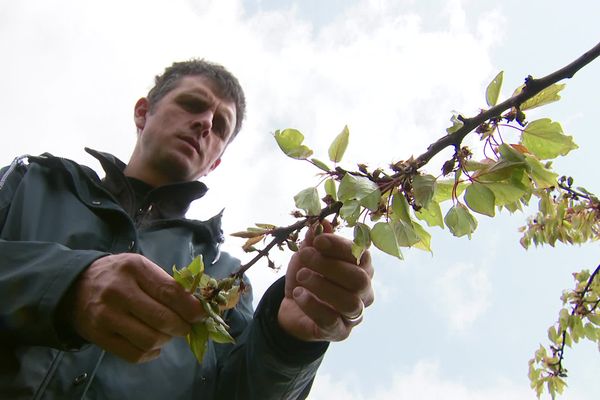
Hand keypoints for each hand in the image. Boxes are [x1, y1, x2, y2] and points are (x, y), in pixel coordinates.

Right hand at [67, 253, 204, 362]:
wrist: (76, 286)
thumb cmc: (118, 275)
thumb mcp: (141, 267)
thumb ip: (167, 284)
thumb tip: (198, 305)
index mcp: (134, 268)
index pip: (170, 292)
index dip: (191, 307)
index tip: (202, 314)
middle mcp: (119, 291)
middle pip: (163, 319)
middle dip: (183, 326)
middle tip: (186, 326)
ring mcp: (106, 315)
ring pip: (150, 339)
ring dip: (167, 339)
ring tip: (167, 332)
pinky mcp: (98, 336)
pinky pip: (134, 354)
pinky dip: (151, 353)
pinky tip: (153, 344)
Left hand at [278, 222, 373, 341]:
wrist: (293, 308)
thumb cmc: (307, 277)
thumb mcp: (308, 255)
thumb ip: (316, 240)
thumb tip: (321, 222)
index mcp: (361, 268)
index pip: (361, 255)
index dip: (340, 246)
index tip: (317, 240)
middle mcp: (365, 292)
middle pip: (359, 279)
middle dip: (330, 265)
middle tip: (305, 256)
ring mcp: (354, 314)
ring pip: (350, 302)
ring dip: (322, 286)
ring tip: (301, 276)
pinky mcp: (340, 331)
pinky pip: (331, 321)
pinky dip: (312, 305)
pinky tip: (298, 294)